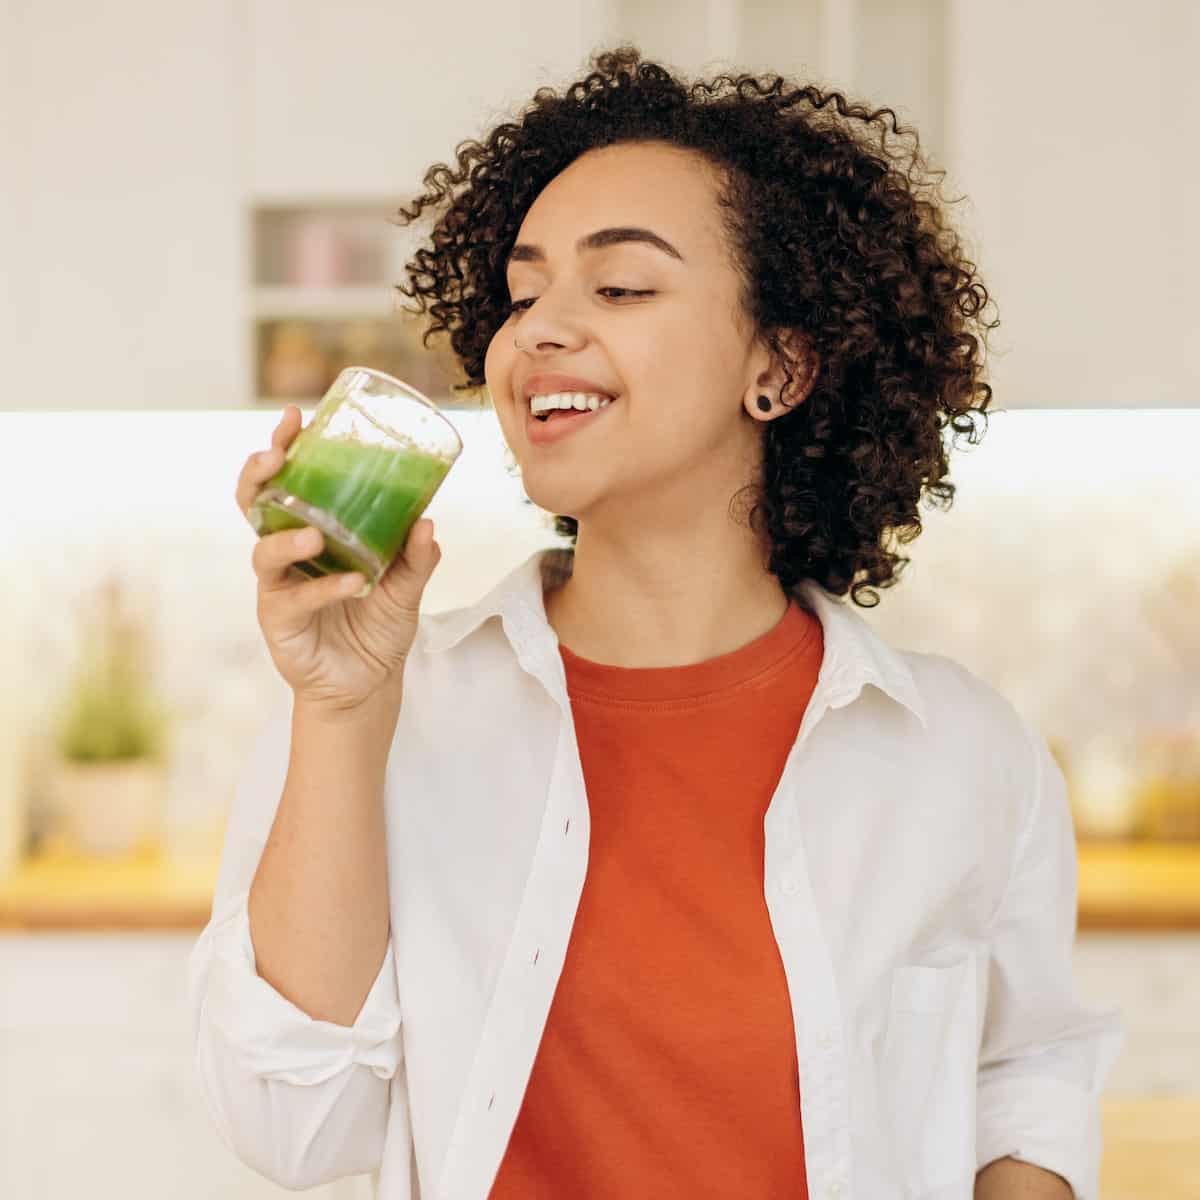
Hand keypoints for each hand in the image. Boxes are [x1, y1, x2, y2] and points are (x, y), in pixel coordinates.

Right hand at [234, 405, 442, 713]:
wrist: (369, 684)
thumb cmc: (378, 626)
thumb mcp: (406, 587)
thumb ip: (416, 557)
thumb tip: (428, 522)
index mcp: (309, 532)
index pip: (287, 482)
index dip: (285, 448)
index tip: (297, 417)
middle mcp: (286, 555)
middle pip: (255, 504)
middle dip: (259, 475)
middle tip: (276, 456)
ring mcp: (278, 588)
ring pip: (264, 551)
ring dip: (288, 537)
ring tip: (316, 533)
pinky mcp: (279, 622)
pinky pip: (295, 600)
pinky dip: (323, 589)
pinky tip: (351, 583)